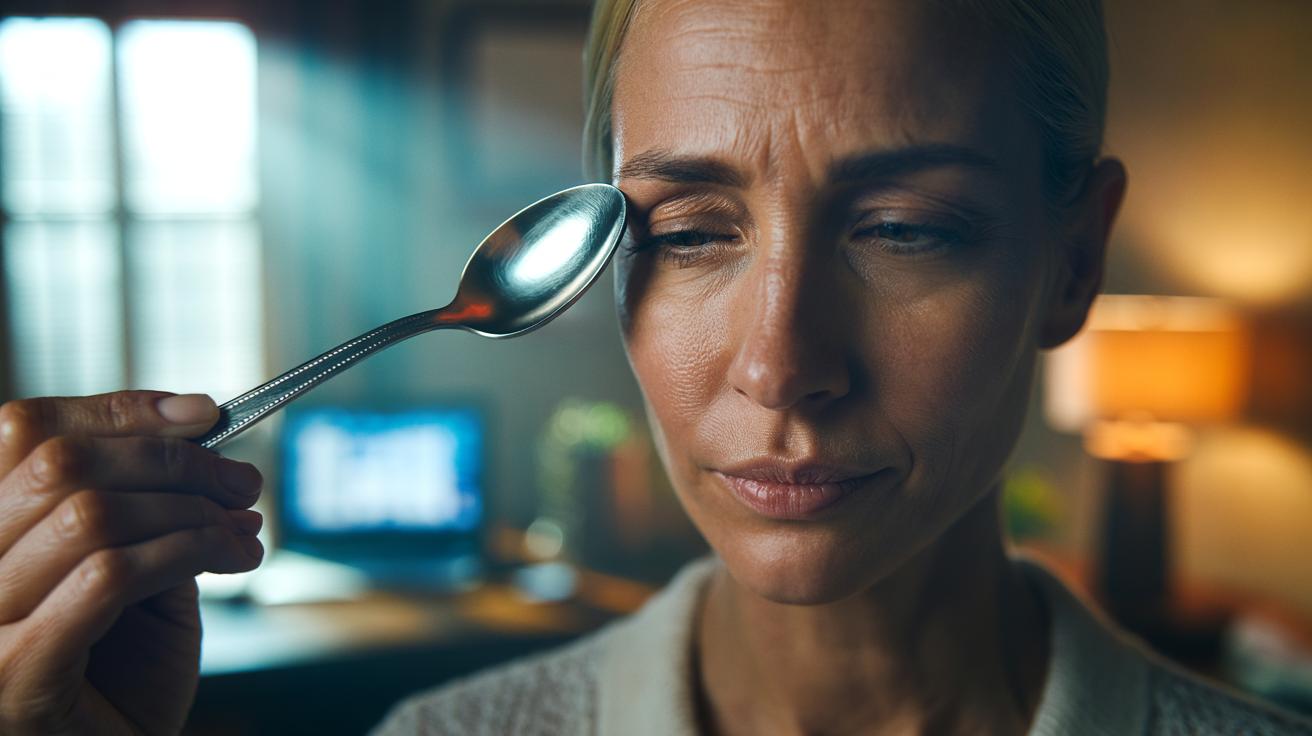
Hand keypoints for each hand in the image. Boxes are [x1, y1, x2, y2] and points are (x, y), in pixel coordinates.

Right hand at [0, 391, 264, 735]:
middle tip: (241, 484)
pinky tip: (231, 561)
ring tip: (243, 533)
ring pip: (88, 515)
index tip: (205, 414)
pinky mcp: (16, 673)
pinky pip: (109, 577)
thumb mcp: (135, 574)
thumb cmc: (120, 681)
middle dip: (173, 460)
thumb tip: (197, 434)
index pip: (24, 429)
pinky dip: (185, 552)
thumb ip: (144, 509)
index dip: (120, 410)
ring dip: (191, 512)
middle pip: (61, 463)